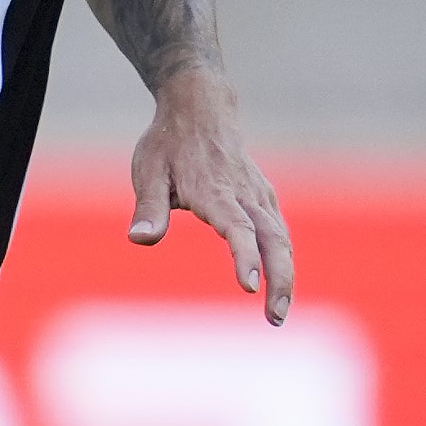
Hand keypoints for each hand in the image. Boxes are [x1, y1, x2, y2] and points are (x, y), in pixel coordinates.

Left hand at [125, 69, 293, 322]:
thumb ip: (148, 208)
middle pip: (273, 240)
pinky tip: (278, 285)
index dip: (244, 257)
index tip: (248, 286)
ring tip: (278, 313)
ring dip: (285, 276)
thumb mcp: (148, 171)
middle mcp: (245, 195)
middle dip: (279, 279)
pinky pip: (279, 233)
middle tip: (275, 318)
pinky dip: (283, 260)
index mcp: (215, 191)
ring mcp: (259, 196)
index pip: (237, 228)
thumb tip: (140, 240)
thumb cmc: (168, 144)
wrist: (202, 108)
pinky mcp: (264, 198)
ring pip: (282, 239)